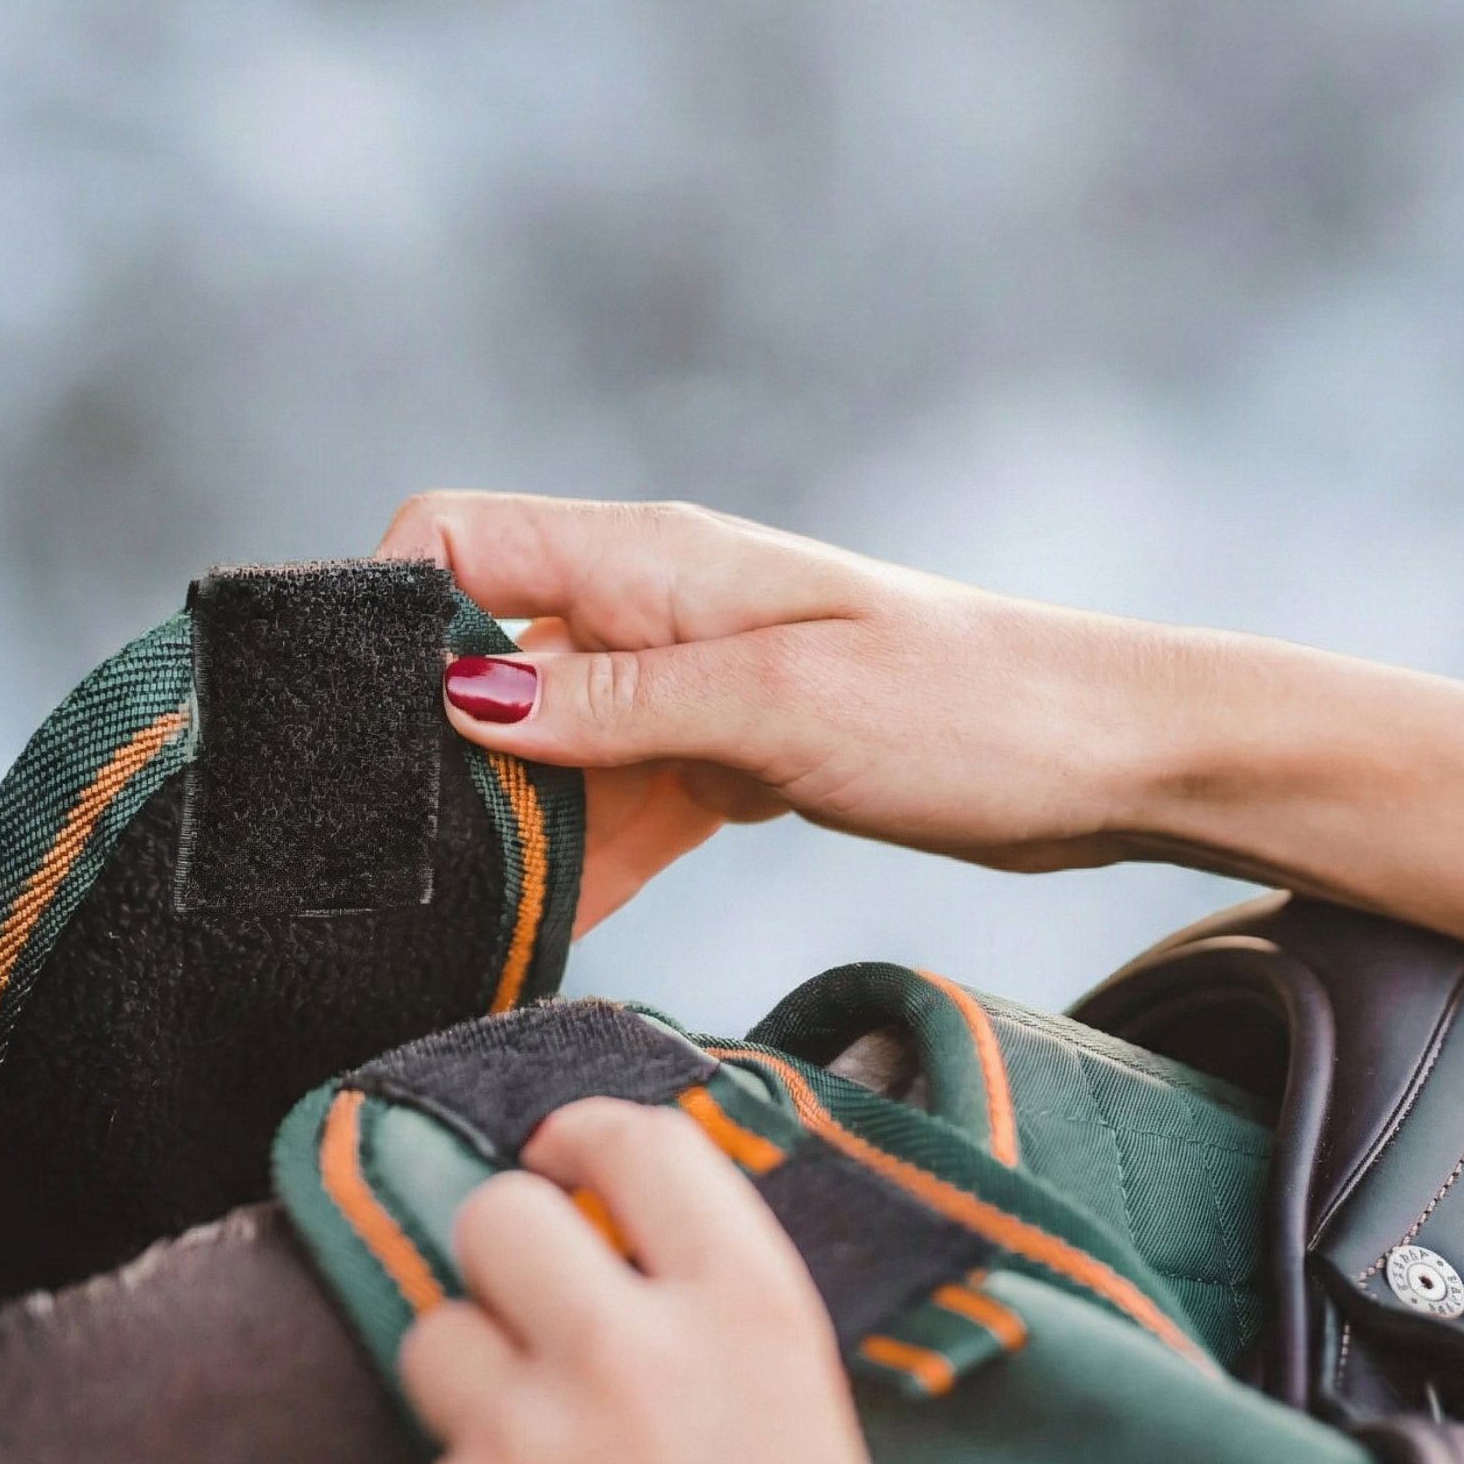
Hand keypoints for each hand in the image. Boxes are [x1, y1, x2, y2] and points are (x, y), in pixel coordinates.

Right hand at [378, 492, 1162, 934]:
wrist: (1106, 758)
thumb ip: (617, 702)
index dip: (390, 607)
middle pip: (489, 651)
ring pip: (551, 744)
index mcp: (654, 559)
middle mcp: (654, 609)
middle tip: (410, 852)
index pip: (462, 534)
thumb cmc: (967, 706)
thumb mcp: (778, 703)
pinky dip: (589, 856)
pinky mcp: (728, 749)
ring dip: (516, 819)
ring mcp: (689, 680)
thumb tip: (463, 696)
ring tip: (472, 915)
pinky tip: (558, 928)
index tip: (357, 716)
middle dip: (441, 743)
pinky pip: (621, 799)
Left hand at [397, 1099, 941, 1463]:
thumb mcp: (810, 1436)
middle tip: (533, 1308)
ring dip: (472, 1380)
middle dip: (508, 1254)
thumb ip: (722, 1331)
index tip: (565, 1155)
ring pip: (435, 1332)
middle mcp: (633, 1348)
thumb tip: (639, 1267)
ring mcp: (529, 1435)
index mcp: (752, 1313)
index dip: (587, 1136)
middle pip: (502, 1212)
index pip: (641, 1143)